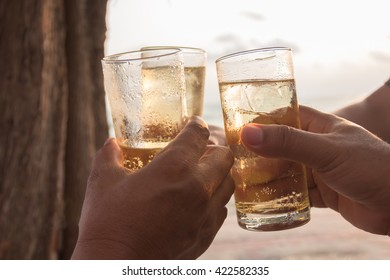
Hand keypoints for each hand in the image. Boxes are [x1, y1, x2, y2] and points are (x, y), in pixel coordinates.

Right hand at [72, 117, 233, 258]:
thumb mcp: (102, 180)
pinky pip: (221, 211)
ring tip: (202, 174)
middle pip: (225, 157)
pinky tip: (199, 202)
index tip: (192, 124)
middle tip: (199, 150)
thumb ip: (109, 154)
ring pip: (229, 184)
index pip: (198, 135)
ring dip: (219, 174)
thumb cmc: (107, 222)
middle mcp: (197, 189)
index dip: (196, 125)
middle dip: (214, 147)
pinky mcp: (205, 236)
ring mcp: (204, 215)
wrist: (115, 267)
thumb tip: (112, 142)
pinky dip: (215, 200)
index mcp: (174, 168)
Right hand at [240, 106, 389, 235]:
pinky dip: (282, 200)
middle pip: (281, 148)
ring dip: (268, 180)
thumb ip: (287, 143)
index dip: (262, 120)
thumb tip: (247, 134)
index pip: (284, 116)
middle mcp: (317, 147)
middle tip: (234, 161)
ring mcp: (319, 171)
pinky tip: (265, 205)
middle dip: (260, 155)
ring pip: (286, 173)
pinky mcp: (323, 194)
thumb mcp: (325, 150)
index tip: (237, 128)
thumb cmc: (370, 167)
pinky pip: (296, 195)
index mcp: (320, 126)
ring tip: (243, 184)